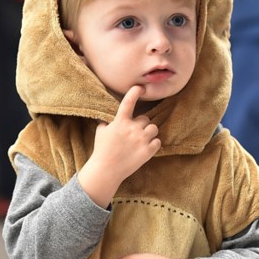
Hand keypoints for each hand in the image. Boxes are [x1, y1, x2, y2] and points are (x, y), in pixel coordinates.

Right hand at [78, 85, 160, 205]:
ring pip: (154, 128)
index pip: (128, 102)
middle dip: (142, 124)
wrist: (106, 171)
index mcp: (120, 122)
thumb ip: (107, 122)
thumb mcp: (100, 132)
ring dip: (149, 133)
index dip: (135, 92)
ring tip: (141, 140)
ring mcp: (140, 140)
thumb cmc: (101, 151)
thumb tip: (108, 117)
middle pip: (146, 118)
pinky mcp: (147, 151)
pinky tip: (144, 149)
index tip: (140, 87)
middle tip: (134, 134)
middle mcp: (131, 129)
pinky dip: (153, 144)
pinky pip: (157, 141)